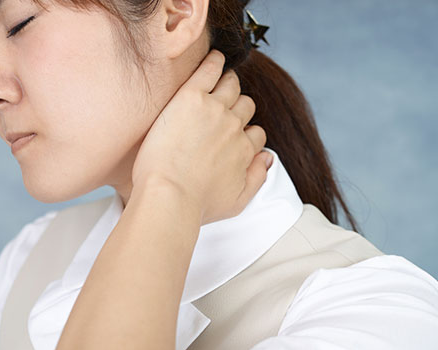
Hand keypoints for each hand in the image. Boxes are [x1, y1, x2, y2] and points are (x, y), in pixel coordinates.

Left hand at [131, 49, 269, 225]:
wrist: (170, 195)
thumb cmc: (196, 204)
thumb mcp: (237, 201)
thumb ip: (257, 179)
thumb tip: (267, 158)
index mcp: (245, 150)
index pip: (255, 133)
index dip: (244, 133)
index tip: (232, 136)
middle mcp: (234, 127)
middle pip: (245, 106)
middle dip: (237, 108)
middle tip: (221, 111)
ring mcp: (214, 110)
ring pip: (231, 85)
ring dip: (227, 83)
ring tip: (217, 83)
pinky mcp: (191, 97)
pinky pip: (209, 70)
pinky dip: (214, 61)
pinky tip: (214, 58)